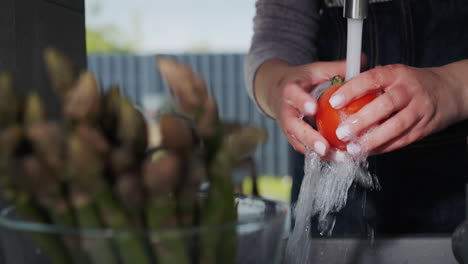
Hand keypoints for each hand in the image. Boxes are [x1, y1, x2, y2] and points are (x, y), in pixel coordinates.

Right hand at [255, 59, 350, 158]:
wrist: (278, 93)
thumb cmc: (302, 81)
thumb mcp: (316, 70)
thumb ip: (337, 68)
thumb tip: (364, 60)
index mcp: (290, 91)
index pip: (293, 96)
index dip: (302, 102)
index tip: (313, 109)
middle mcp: (286, 111)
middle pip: (293, 126)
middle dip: (308, 138)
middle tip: (324, 147)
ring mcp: (288, 127)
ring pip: (299, 142)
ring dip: (317, 152)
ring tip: (337, 158)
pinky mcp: (293, 138)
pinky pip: (305, 149)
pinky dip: (320, 156)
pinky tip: (338, 159)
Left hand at [330, 64, 463, 155]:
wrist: (447, 91)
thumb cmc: (410, 84)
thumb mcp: (392, 75)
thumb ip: (369, 85)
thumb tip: (335, 95)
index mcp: (396, 74)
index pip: (371, 79)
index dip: (352, 90)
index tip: (334, 102)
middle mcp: (408, 90)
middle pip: (385, 105)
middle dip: (361, 120)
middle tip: (341, 132)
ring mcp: (419, 109)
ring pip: (395, 126)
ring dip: (372, 139)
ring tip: (353, 148)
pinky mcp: (424, 128)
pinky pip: (401, 140)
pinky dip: (383, 148)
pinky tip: (367, 152)